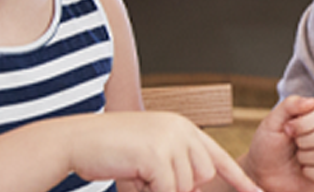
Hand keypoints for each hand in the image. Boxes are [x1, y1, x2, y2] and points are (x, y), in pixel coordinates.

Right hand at [62, 111, 259, 191]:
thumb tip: (194, 188)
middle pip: (203, 176)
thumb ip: (175, 167)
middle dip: (178, 187)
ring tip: (135, 174)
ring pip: (186, 185)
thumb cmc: (109, 150)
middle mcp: (182, 130)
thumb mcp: (149, 155)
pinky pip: (168, 189)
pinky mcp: (157, 154)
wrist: (74, 141)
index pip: (218, 156)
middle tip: (146, 179)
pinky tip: (133, 178)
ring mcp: (170, 140)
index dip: (238, 178)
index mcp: (183, 128)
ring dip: (160, 189)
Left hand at [242, 95, 313, 191]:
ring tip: (298, 157)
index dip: (306, 122)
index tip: (288, 129)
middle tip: (295, 144)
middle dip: (305, 141)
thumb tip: (312, 101)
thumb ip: (290, 105)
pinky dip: (310, 173)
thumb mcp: (272, 122)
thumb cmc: (269, 146)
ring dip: (306, 158)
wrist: (263, 174)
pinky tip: (304, 170)